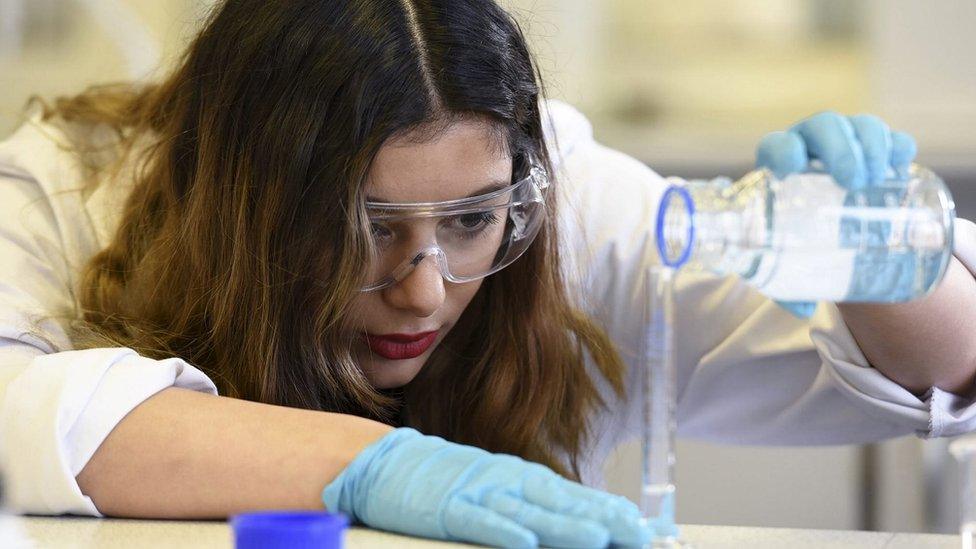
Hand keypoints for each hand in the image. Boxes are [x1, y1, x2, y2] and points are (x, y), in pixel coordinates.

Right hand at [323, 428, 652, 547]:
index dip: (607, 512)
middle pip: (560, 505)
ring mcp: (477, 493)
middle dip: (603, 521)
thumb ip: (524, 503)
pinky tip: (527, 542)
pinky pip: (479, 522)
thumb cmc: (437, 479)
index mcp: (516, 478)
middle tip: (640, 535)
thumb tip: (563, 522)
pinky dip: (503, 531)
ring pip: (529, 514)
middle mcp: (504, 482)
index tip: (641, 527)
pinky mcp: (447, 508)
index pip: (570, 497)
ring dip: (566, 526)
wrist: (382, 460)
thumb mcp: (487, 487)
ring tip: (601, 537)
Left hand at [755, 112, 917, 316]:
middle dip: (840, 148)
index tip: (791, 167)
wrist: (826, 223)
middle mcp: (811, 147)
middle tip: (854, 180)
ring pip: (858, 127)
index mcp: (780, 166)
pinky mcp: (875, 150)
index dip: (782, 150)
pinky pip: (889, 137)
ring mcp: (845, 144)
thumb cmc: (795, 235)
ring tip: (879, 176)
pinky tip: (902, 160)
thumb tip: (801, 310)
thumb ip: (783, 281)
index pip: (776, 146)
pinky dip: (898, 145)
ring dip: (872, 143)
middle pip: (823, 128)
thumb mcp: (783, 257)